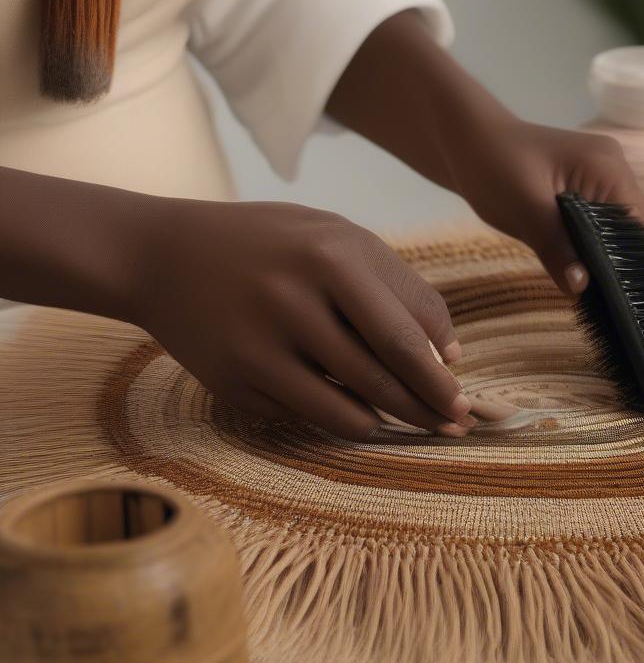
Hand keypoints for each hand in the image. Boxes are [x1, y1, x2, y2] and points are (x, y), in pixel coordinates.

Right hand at [129, 199, 473, 438]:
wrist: (164, 256)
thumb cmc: (271, 245)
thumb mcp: (336, 238)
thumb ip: (396, 287)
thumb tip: (449, 356)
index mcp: (330, 255)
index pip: (406, 334)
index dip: (442, 374)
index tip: (462, 394)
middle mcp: (294, 301)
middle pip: (384, 376)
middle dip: (430, 408)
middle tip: (456, 424)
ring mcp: (260, 347)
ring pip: (349, 411)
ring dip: (391, 422)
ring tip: (414, 421)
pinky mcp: (235, 382)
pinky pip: (308, 417)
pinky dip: (342, 419)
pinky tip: (356, 409)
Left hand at [442, 118, 643, 296]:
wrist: (467, 141)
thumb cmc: (491, 163)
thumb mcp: (523, 207)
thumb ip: (554, 246)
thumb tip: (582, 288)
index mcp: (608, 169)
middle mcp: (615, 174)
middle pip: (641, 232)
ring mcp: (602, 184)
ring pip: (623, 235)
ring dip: (625, 269)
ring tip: (641, 315)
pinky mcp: (586, 197)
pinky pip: (604, 233)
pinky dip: (605, 259)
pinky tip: (609, 290)